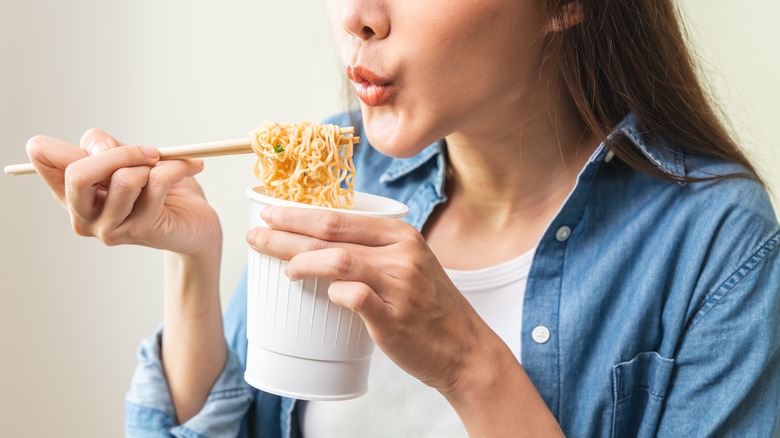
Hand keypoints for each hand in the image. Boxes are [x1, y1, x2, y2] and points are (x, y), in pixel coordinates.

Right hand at [26, 129, 220, 255]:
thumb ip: (106, 148)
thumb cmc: (159, 188)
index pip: (41, 154)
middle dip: (119, 153)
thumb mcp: (129, 158)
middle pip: (78, 174)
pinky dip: (178, 167)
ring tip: (168, 168)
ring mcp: (110, 228)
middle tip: (150, 153)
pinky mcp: (141, 231)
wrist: (195, 222)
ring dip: (153, 164)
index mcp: (70, 192)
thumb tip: (99, 147)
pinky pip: (157, 183)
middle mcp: (83, 215)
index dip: (70, 142)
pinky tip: (190, 168)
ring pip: (124, 179)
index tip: (105, 147)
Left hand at [246, 205, 496, 390]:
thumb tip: (320, 244)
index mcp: (401, 234)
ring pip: (338, 261)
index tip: (270, 213)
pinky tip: (323, 294)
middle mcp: (402, 254)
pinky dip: (334, 293)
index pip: (340, 216)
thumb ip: (373, 251)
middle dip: (286, 233)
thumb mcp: (410, 264)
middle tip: (256, 234)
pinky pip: (354, 298)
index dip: (299, 214)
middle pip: (331, 235)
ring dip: (301, 261)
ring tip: (282, 268)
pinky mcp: (394, 319)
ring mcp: (399, 285)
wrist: (465, 348)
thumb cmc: (430, 307)